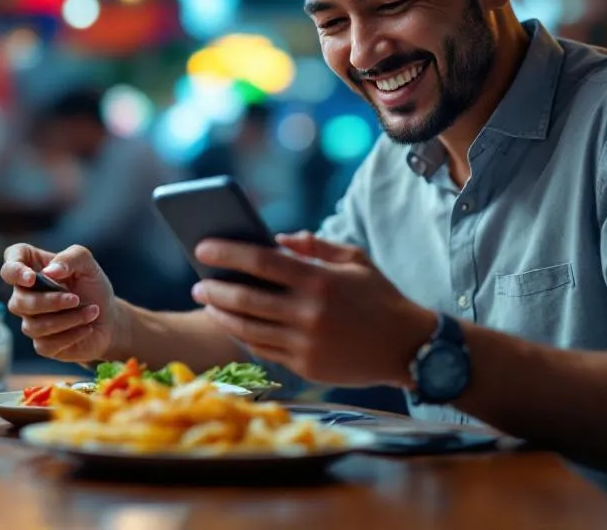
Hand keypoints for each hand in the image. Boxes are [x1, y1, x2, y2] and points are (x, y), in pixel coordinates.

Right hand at [0, 243, 121, 362]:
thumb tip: (49, 272)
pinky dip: (71, 335)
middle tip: (76, 298)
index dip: (13, 270)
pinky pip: (46, 344)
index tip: (32, 277)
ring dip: (67, 319)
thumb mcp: (88, 265)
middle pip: (18, 302)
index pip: (9, 266)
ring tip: (92, 311)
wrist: (108, 317)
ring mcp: (31, 321)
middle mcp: (25, 296)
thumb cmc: (93, 287)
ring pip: (33, 326)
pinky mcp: (42, 344)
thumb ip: (71, 258)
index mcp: (31, 270)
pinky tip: (87, 327)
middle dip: (50, 301)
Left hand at [190, 231, 435, 386]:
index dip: (227, 253)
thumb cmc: (380, 297)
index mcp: (320, 280)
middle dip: (216, 289)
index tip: (202, 248)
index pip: (261, 262)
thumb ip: (315, 246)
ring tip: (208, 303)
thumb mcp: (355, 259)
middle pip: (247, 299)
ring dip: (223, 315)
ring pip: (249, 329)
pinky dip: (244, 337)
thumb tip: (275, 240)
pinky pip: (264, 351)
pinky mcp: (307, 367)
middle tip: (197, 283)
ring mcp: (306, 343)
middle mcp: (310, 313)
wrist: (410, 346)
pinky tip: (233, 325)